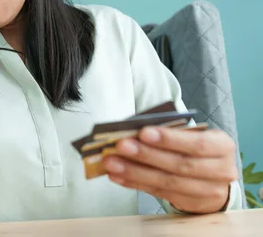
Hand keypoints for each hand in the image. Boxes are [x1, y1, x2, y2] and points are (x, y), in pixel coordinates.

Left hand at [102, 126, 237, 213]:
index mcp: (222, 146)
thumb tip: (134, 130)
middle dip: (146, 154)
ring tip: (112, 162)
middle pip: (179, 164)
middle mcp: (220, 171)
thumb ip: (169, 132)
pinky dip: (135, 183)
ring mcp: (208, 191)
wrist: (215, 177)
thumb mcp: (191, 135)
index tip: (143, 132)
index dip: (170, 139)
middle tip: (121, 145)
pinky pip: (159, 192)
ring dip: (135, 172)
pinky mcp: (191, 204)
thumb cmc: (195, 147)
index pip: (197, 143)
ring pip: (167, 182)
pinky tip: (118, 175)